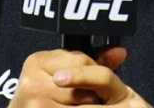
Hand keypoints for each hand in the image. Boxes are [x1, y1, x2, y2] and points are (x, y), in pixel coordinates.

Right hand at [9, 46, 151, 106]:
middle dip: (92, 93)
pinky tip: (82, 107)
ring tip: (85, 104)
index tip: (92, 81)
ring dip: (90, 105)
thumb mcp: (62, 70)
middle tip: (93, 98)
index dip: (92, 71)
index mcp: (36, 62)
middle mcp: (33, 84)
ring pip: (83, 103)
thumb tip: (120, 51)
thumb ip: (90, 61)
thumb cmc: (43, 94)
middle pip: (82, 84)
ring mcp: (37, 105)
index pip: (80, 60)